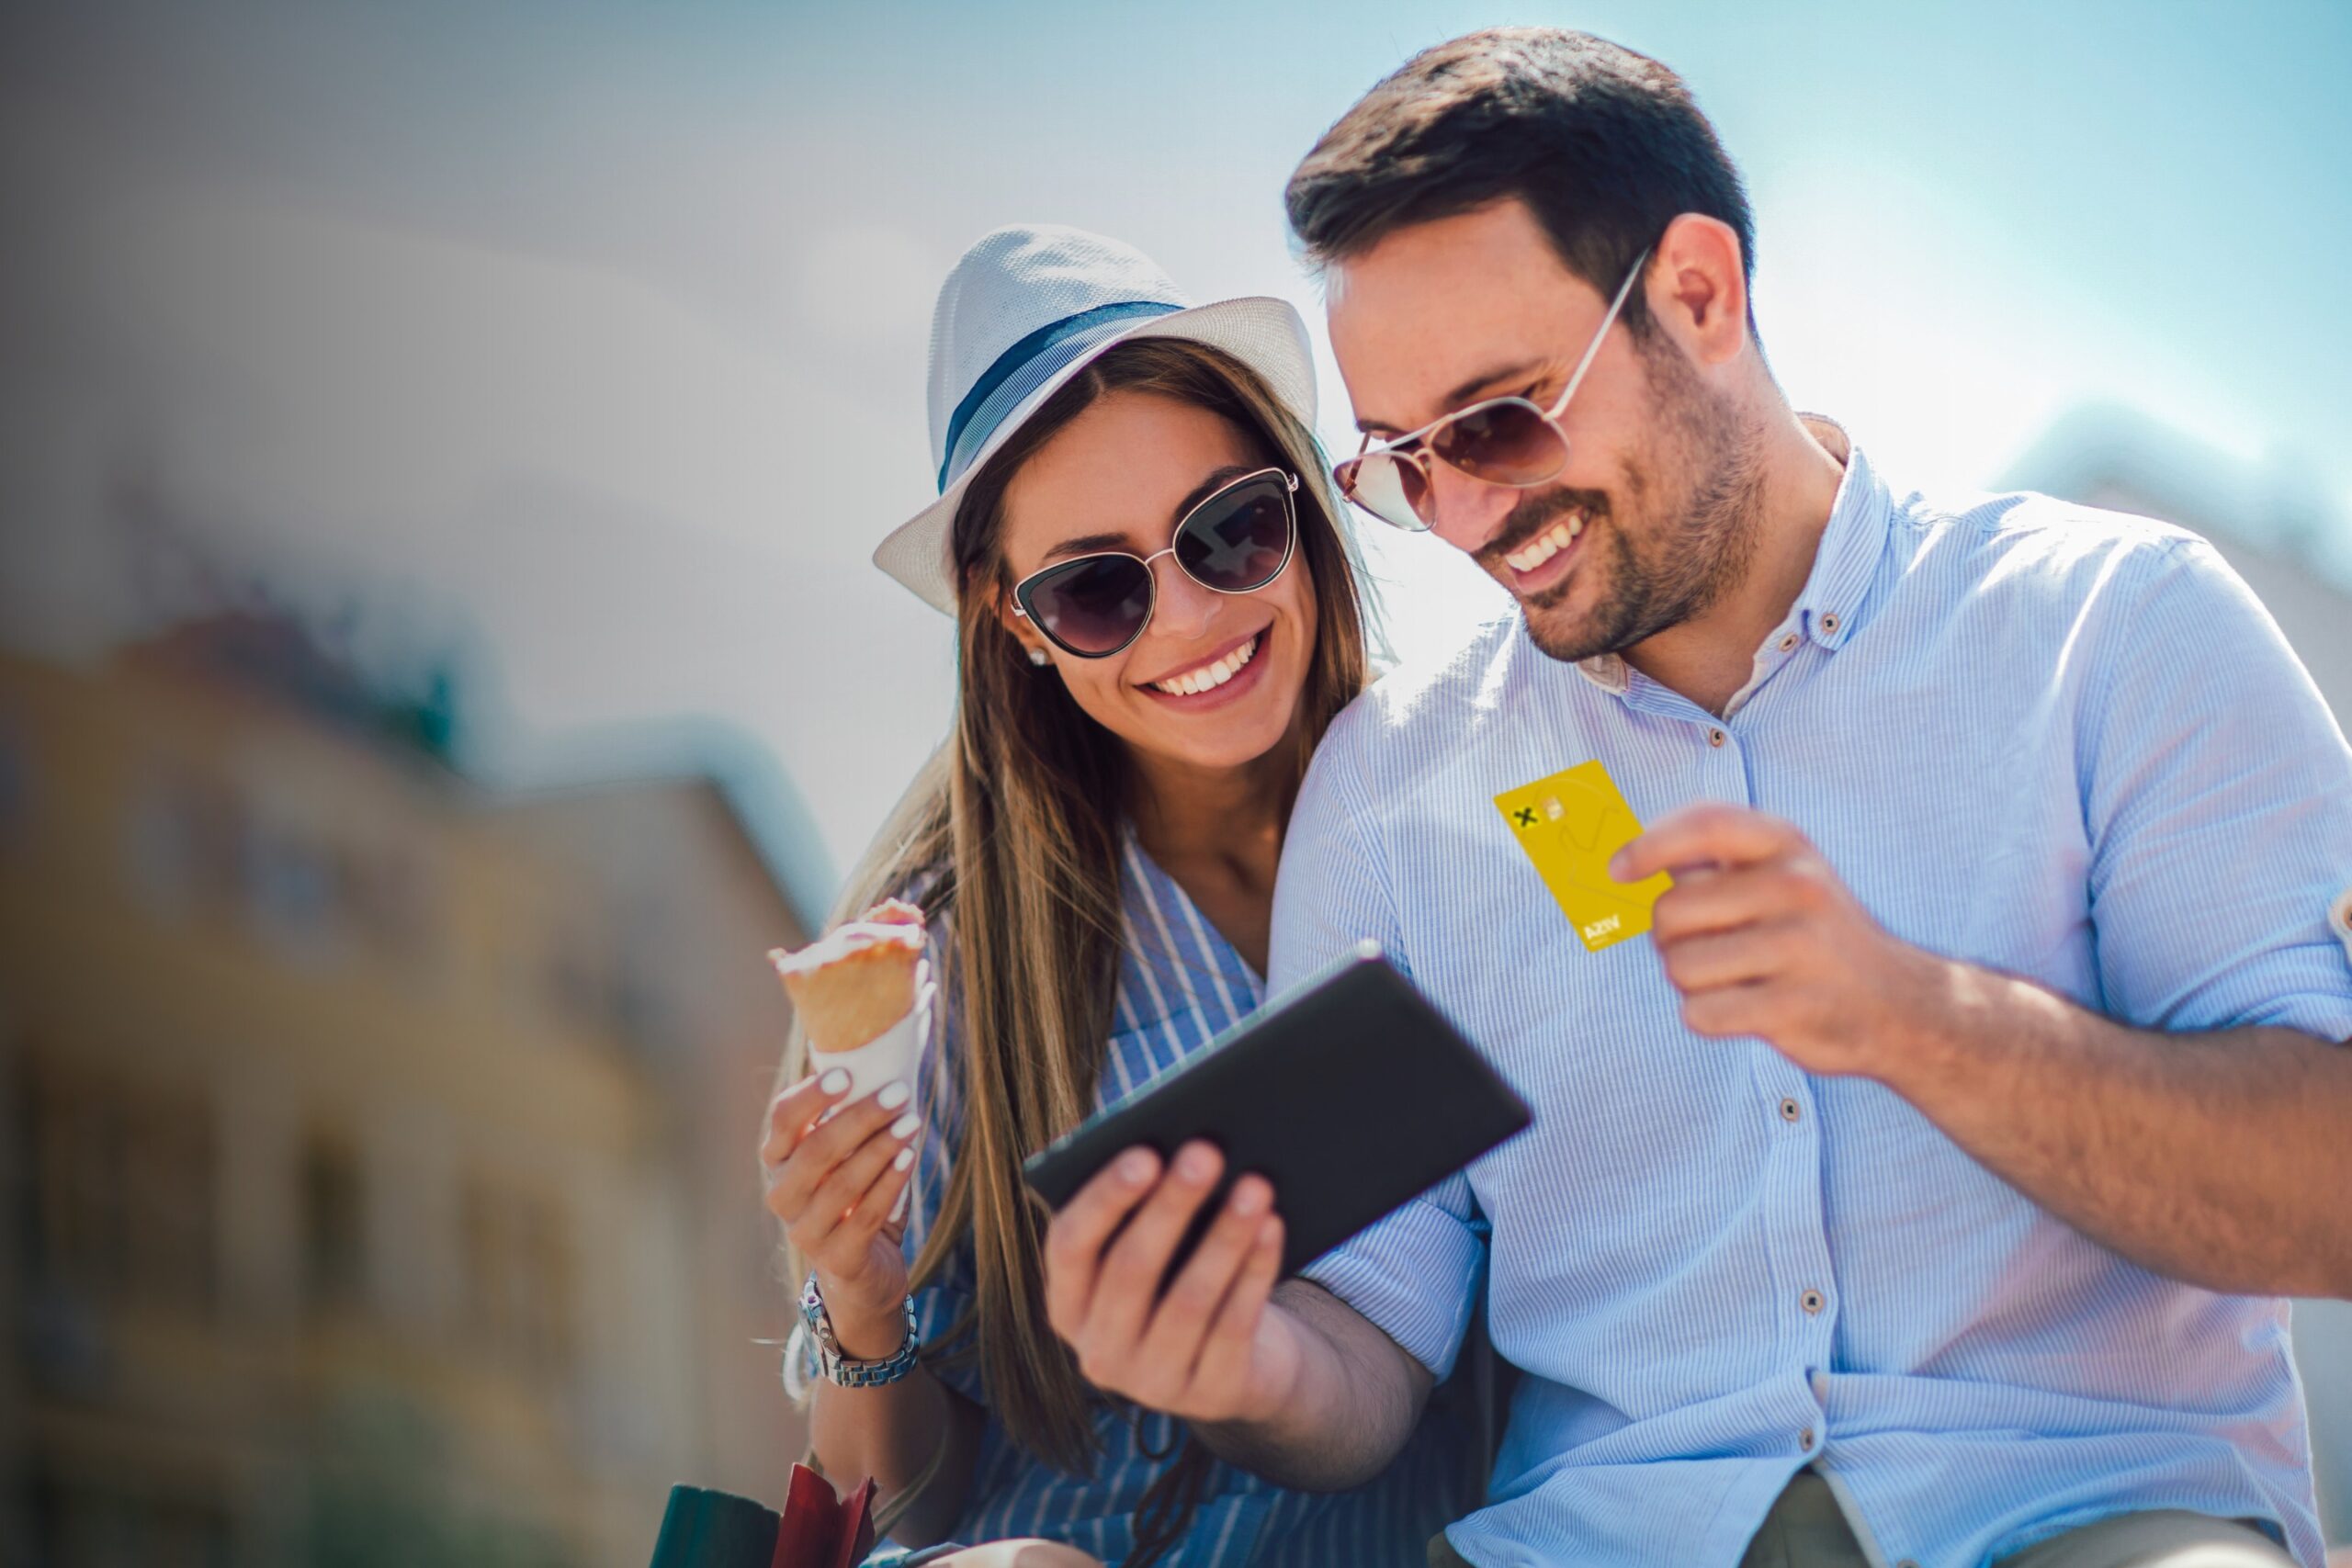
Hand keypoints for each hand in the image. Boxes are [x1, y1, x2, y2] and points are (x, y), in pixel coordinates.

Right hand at [760, 1071, 921, 1352]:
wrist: (864, 1271)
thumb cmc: (857, 1197)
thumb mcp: (848, 1157)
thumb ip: (854, 1122)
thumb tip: (886, 1068)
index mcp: (778, 1161)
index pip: (783, 1120)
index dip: (812, 1095)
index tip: (848, 1074)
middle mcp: (782, 1195)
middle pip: (815, 1150)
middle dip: (860, 1118)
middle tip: (898, 1092)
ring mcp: (804, 1231)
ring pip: (841, 1184)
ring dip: (880, 1148)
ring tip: (912, 1121)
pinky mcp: (835, 1258)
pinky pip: (865, 1215)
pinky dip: (889, 1183)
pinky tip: (909, 1156)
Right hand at [1041, 1141, 1299, 1424]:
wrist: (1236, 1364)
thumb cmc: (1181, 1280)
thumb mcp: (1152, 1252)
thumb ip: (1140, 1205)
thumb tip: (1164, 1140)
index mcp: (1068, 1303)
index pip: (1070, 1245)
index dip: (1106, 1198)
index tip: (1146, 1152)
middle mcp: (1099, 1350)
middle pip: (1131, 1269)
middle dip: (1172, 1205)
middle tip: (1206, 1152)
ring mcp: (1152, 1381)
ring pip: (1188, 1300)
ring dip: (1224, 1236)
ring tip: (1256, 1185)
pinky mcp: (1210, 1394)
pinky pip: (1234, 1326)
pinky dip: (1255, 1272)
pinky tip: (1272, 1228)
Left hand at [1612, 802, 1953, 1077]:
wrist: (1901, 1007)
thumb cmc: (1816, 938)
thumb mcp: (1783, 879)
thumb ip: (1712, 866)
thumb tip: (1626, 861)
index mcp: (1787, 847)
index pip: (1705, 824)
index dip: (1650, 844)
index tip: (1618, 870)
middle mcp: (1796, 888)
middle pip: (1670, 912)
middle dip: (1669, 940)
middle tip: (1708, 951)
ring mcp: (1799, 947)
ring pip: (1680, 968)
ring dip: (1691, 984)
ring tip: (1736, 980)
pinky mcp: (1794, 1006)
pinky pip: (1701, 1013)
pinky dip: (1709, 1018)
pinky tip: (1747, 1010)